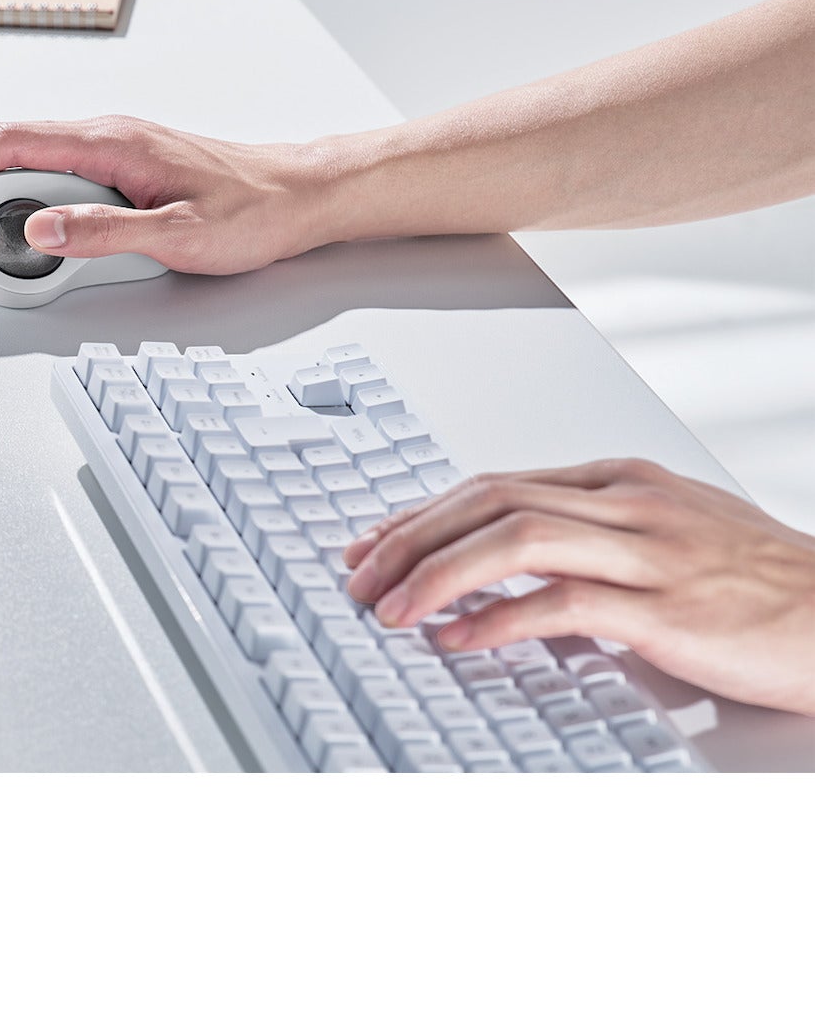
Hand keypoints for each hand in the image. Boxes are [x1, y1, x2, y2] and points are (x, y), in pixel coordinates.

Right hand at [0, 116, 342, 274]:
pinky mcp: (121, 159)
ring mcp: (113, 143)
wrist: (299, 193)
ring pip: (21, 147)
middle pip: (2, 139)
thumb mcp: (177, 235)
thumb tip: (39, 229)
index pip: (8, 145)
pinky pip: (46, 159)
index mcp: (111, 142)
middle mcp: (106, 132)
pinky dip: (6, 175)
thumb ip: (102, 232)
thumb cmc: (252, 211)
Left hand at [342, 458, 814, 715]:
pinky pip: (561, 604)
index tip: (374, 542)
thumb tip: (509, 563)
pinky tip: (457, 639)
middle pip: (487, 500)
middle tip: (358, 575)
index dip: (422, 513)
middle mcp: (623, 502)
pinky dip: (497, 619)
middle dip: (410, 538)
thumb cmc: (762, 581)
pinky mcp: (666, 608)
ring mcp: (646, 552)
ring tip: (389, 609)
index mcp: (618, 480)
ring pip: (512, 539)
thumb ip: (592, 536)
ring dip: (436, 574)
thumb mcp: (667, 534)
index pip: (492, 483)